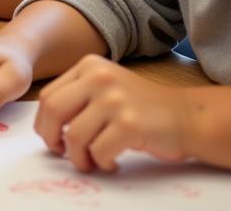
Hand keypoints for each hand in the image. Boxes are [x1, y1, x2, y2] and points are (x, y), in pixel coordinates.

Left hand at [35, 55, 189, 170]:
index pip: (48, 95)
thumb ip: (77, 96)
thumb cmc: (141, 107)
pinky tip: (112, 162)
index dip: (43, 123)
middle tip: (62, 153)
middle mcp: (99, 77)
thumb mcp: (105, 87)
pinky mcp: (130, 124)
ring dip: (80, 158)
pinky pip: (99, 151)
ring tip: (92, 162)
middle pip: (53, 111)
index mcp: (89, 66)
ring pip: (75, 136)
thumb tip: (45, 125)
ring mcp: (115, 99)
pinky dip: (102, 163)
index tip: (52, 138)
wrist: (187, 116)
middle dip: (51, 138)